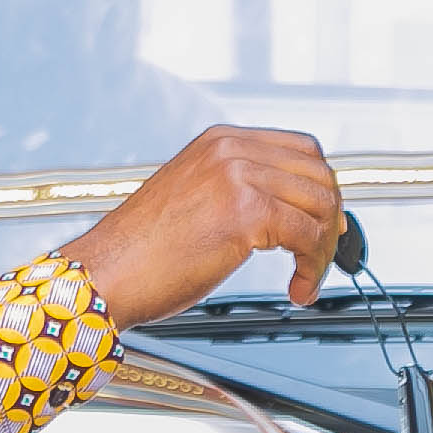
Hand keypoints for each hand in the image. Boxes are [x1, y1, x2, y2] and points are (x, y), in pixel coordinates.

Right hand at [63, 127, 347, 327]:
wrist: (102, 277)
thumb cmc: (140, 254)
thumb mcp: (193, 200)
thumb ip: (236, 192)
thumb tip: (287, 212)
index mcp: (219, 142)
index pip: (301, 148)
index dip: (322, 188)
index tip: (327, 223)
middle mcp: (231, 149)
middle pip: (318, 174)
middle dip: (330, 220)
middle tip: (322, 258)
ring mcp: (238, 176)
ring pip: (319, 206)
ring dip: (322, 252)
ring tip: (304, 281)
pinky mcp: (244, 212)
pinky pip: (306, 237)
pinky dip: (312, 269)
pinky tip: (297, 290)